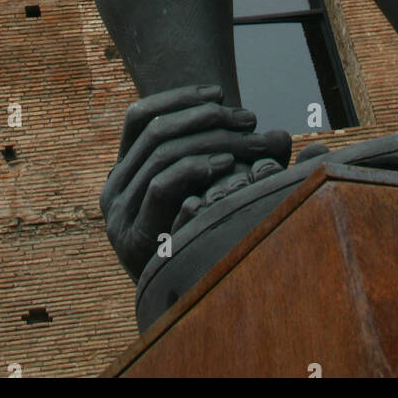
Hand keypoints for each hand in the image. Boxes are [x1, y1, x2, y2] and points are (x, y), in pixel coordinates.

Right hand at [99, 84, 291, 279]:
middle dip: (206, 117)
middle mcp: (112, 189)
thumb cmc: (199, 242)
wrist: (177, 305)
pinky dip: (194, 167)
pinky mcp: (132, 237)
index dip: (177, 98)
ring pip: (161, 153)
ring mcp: (118, 214)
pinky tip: (225, 165)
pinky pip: (160, 186)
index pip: (137, 117)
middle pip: (155, 131)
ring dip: (211, 140)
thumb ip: (230, 161)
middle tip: (249, 119)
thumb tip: (285, 136)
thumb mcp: (207, 194)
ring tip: (248, 140)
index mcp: (121, 173)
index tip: (219, 92)